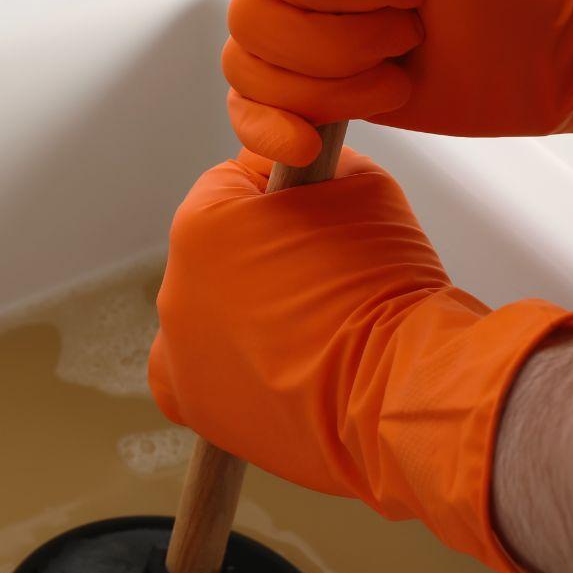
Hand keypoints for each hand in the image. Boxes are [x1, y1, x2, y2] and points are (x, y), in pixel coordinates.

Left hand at [147, 146, 572, 572]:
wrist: (398, 387)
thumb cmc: (385, 284)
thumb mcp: (360, 185)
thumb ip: (312, 164)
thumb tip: (296, 166)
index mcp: (203, 223)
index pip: (231, 187)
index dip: (281, 199)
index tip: (318, 222)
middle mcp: (175, 287)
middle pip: (219, 257)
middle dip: (261, 262)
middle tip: (324, 284)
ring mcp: (178, 354)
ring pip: (210, 317)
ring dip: (247, 319)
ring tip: (312, 337)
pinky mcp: (194, 408)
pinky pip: (203, 376)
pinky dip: (233, 373)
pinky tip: (278, 375)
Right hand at [227, 0, 572, 164]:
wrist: (549, 51)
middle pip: (251, 17)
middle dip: (338, 41)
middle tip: (410, 30)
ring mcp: (299, 25)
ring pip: (250, 67)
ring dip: (332, 86)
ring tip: (397, 69)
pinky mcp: (308, 84)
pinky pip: (246, 110)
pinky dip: (270, 131)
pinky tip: (309, 141)